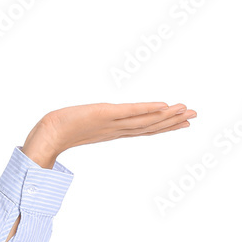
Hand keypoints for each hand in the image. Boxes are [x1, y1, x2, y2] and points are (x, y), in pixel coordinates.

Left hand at [22, 101, 196, 167]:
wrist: (46, 135)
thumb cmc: (59, 132)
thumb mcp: (83, 128)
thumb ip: (95, 127)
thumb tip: (96, 123)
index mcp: (113, 132)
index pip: (143, 129)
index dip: (163, 126)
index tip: (182, 123)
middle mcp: (116, 130)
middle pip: (149, 126)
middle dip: (173, 121)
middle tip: (195, 116)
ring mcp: (112, 124)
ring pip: (145, 121)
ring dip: (167, 115)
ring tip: (186, 110)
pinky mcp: (104, 115)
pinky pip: (130, 112)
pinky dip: (147, 109)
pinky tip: (162, 105)